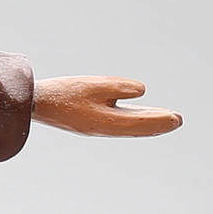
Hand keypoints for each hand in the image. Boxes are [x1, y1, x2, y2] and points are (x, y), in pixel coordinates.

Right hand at [33, 76, 181, 137]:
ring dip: (146, 123)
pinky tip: (135, 116)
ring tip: (162, 119)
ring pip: (128, 127)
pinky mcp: (89, 122)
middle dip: (157, 123)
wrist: (35, 103)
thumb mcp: (94, 85)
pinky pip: (117, 123)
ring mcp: (95, 127)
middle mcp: (103, 129)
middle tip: (177, 120)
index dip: (159, 121)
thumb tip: (141, 90)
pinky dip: (132, 121)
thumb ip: (120, 87)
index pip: (140, 123)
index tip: (177, 119)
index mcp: (105, 122)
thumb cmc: (62, 93)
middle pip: (136, 128)